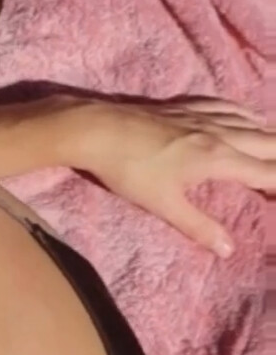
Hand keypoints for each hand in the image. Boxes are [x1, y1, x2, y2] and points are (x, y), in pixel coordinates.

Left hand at [65, 96, 274, 256]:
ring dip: (267, 132)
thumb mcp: (163, 204)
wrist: (97, 129)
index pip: (263, 171)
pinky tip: (246, 112)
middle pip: (263, 141)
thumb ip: (198, 227)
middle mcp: (216, 132)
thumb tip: (228, 250)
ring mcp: (200, 115)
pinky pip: (223, 104)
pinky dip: (242, 110)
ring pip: (247, 120)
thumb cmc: (129, 170)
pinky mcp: (183, 106)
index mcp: (217, 157)